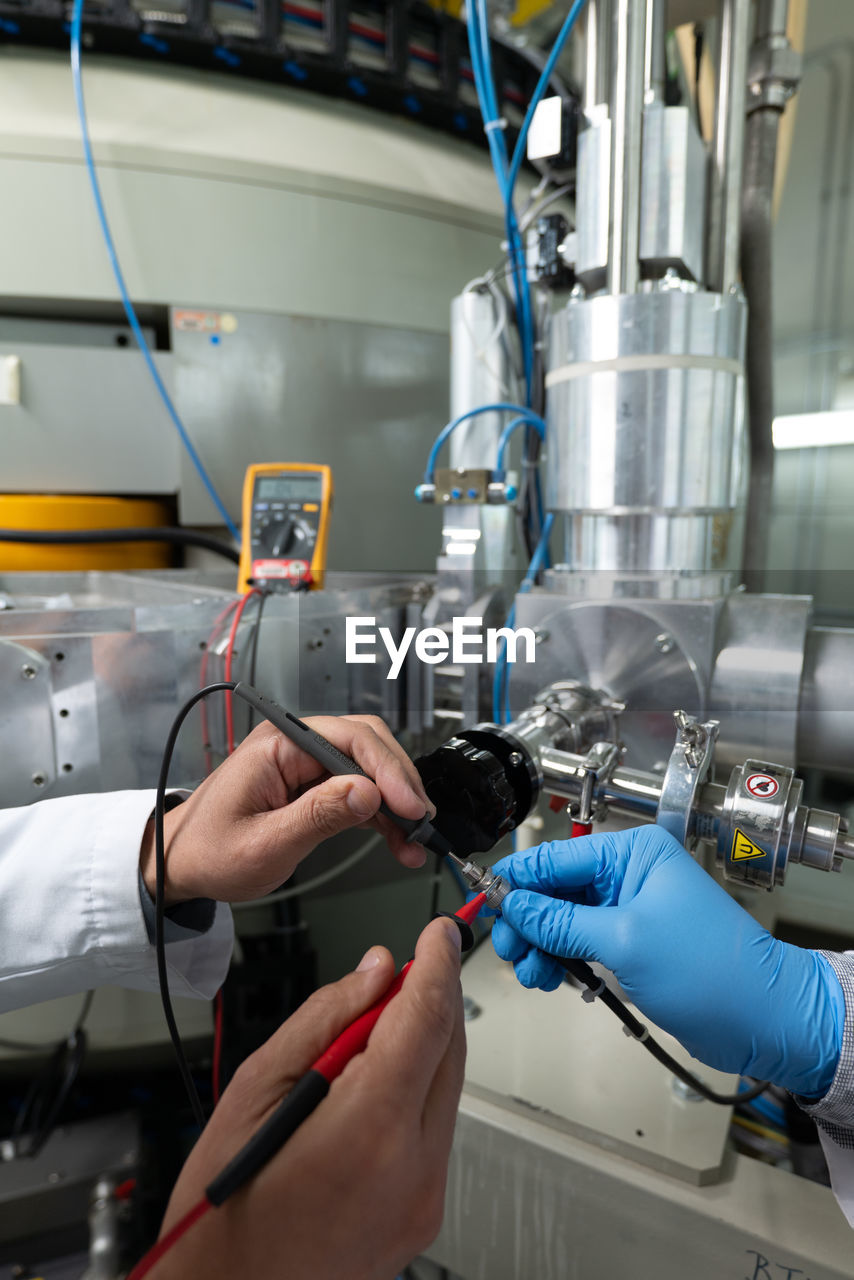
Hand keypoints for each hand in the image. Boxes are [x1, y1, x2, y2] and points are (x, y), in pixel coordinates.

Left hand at [140, 715, 434, 904]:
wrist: (181, 864)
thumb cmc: (208, 851)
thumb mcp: (264, 843)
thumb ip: (318, 816)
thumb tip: (366, 791)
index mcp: (278, 744)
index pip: (350, 738)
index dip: (388, 770)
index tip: (410, 805)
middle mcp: (295, 745)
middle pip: (368, 746)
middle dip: (400, 782)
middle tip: (421, 821)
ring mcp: (306, 764)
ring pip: (369, 769)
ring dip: (396, 802)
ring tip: (415, 840)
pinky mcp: (313, 786)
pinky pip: (359, 791)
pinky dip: (382, 814)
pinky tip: (398, 840)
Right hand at [153, 917, 465, 1279]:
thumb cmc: (223, 1208)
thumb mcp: (255, 1088)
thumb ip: (326, 1018)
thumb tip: (376, 971)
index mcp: (370, 1127)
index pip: (428, 1017)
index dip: (436, 962)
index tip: (438, 932)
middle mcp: (413, 1166)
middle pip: (450, 1050)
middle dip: (429, 1001)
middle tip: (392, 978)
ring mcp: (424, 1197)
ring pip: (447, 1089)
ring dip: (418, 1051)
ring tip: (355, 1050)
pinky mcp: (424, 1215)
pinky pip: (434, 1131)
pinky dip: (411, 1096)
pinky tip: (361, 1098)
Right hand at [490, 825, 843, 1096]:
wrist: (762, 1019)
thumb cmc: (712, 971)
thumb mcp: (624, 940)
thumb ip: (561, 921)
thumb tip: (515, 904)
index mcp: (635, 853)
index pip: (558, 856)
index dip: (518, 879)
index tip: (484, 901)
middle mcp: (631, 873)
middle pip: (556, 887)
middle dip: (527, 918)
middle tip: (509, 948)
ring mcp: (631, 909)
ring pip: (563, 917)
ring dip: (540, 944)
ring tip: (530, 972)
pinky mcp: (632, 942)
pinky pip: (580, 941)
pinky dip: (560, 958)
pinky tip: (549, 976)